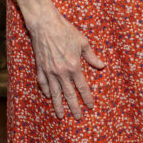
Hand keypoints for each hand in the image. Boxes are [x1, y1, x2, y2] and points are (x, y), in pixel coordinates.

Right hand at [28, 4, 104, 119]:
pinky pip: (42, 83)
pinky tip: (48, 96)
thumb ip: (92, 56)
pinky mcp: (40, 67)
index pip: (82, 87)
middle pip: (68, 94)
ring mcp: (49, 71)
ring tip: (60, 115)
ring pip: (54, 92)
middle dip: (74, 107)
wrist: (45, 24)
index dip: (86, 98)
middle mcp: (61, 72)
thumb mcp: (83, 42)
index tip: (90, 106)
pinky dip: (45, 91)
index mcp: (74, 66)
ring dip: (58, 105)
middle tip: (78, 117)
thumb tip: (102, 65)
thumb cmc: (65, 31)